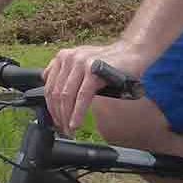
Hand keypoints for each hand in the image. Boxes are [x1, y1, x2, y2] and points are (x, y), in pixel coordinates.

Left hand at [41, 40, 157, 134]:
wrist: (132, 52)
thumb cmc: (109, 62)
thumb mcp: (82, 63)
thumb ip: (67, 75)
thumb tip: (54, 95)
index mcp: (63, 57)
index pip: (49, 87)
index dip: (50, 107)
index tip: (56, 120)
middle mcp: (69, 58)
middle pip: (56, 93)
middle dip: (58, 115)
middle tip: (63, 129)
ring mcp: (81, 63)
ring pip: (67, 96)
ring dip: (66, 117)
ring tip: (70, 130)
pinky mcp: (93, 70)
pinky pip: (82, 97)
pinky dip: (77, 113)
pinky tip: (76, 123)